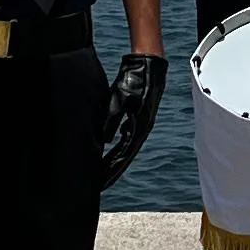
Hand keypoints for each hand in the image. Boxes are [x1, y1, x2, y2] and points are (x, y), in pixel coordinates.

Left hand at [97, 52, 167, 187]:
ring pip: (126, 148)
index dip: (111, 169)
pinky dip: (119, 147)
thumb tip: (104, 141)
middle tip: (100, 184)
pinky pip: (128, 138)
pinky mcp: (140, 117)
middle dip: (112, 170)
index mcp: (139, 127)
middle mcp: (142, 128)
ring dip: (115, 160)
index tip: (101, 182)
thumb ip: (111, 120)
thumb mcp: (118, 99)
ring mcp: (142, 123)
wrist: (149, 65)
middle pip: (125, 155)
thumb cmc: (134, 80)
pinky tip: (111, 151)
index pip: (123, 155)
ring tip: (103, 172)